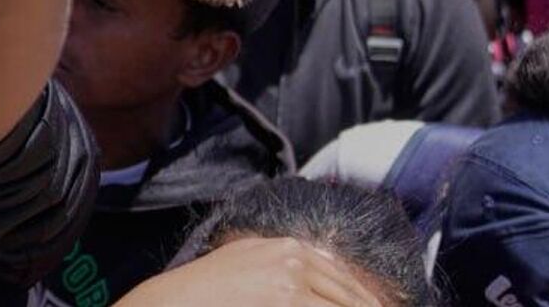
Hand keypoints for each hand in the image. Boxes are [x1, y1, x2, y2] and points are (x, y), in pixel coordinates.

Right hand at [115, 237, 385, 306]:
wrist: (173, 304)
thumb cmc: (207, 292)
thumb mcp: (248, 263)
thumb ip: (286, 266)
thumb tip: (331, 276)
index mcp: (287, 247)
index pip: (347, 276)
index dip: (375, 299)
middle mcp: (293, 258)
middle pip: (353, 294)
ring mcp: (290, 281)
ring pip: (346, 304)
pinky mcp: (285, 300)